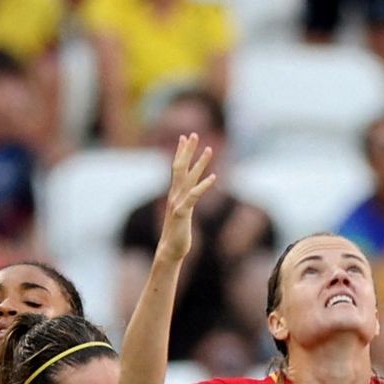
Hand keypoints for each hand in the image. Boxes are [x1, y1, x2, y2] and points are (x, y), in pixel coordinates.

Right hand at [153, 133, 217, 265]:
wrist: (170, 249)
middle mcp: (175, 195)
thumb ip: (186, 202)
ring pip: (188, 178)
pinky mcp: (182, 212)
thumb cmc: (177, 233)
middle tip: (193, 134)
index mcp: (175, 193)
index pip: (177, 168)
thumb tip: (189, 196)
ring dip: (199, 163)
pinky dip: (203, 186)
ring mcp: (178, 202)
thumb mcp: (182, 213)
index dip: (180, 152)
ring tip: (209, 150)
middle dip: (187, 150)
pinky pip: (194, 196)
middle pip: (180, 167)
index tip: (184, 138)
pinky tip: (214, 177)